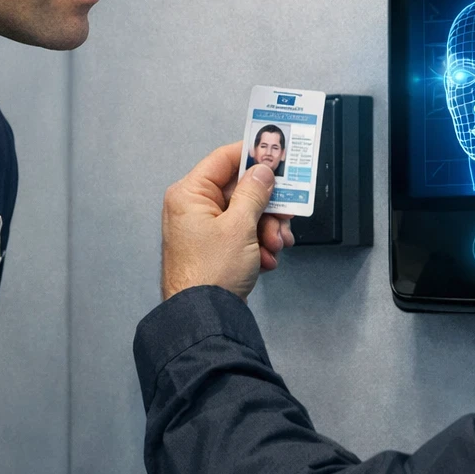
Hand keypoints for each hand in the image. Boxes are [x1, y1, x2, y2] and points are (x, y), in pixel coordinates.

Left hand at [161, 142, 294, 300]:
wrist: (205, 317)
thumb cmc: (209, 275)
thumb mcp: (240, 226)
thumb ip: (254, 192)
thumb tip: (262, 171)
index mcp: (190, 194)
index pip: (224, 159)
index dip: (252, 156)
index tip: (276, 157)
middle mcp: (193, 208)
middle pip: (240, 190)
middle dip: (267, 206)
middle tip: (284, 215)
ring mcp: (203, 229)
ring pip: (246, 214)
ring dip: (267, 229)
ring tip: (275, 245)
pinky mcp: (214, 248)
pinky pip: (242, 234)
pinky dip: (258, 245)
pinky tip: (265, 259)